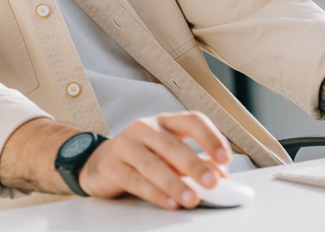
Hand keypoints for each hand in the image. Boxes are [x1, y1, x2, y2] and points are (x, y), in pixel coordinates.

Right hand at [77, 111, 230, 209]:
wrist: (100, 163)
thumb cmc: (142, 158)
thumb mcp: (171, 157)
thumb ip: (196, 163)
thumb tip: (221, 176)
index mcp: (165, 122)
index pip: (192, 121)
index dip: (210, 138)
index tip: (225, 158)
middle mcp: (145, 128)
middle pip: (172, 144)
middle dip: (194, 164)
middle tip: (211, 183)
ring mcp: (125, 144)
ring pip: (152, 163)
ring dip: (174, 183)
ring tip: (191, 198)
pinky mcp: (111, 165)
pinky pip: (134, 180)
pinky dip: (154, 193)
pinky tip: (169, 203)